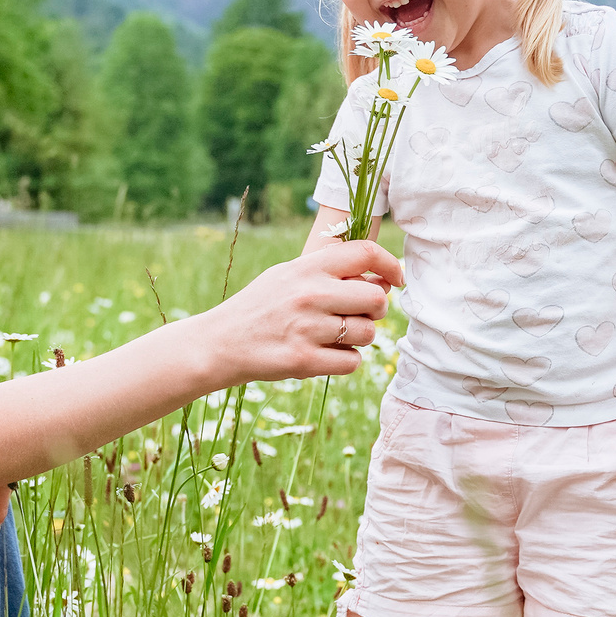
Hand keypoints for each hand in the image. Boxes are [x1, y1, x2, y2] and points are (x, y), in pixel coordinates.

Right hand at [210, 238, 403, 382]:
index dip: (390, 265)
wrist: (219, 342)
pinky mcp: (304, 361)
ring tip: (335, 336)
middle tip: (361, 315)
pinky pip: (352, 362)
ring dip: (360, 338)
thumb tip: (382, 281)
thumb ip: (330, 273)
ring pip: (367, 334)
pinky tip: (326, 355)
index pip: (365, 254)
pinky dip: (346, 360)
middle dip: (377, 310)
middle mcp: (310, 295)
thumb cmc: (259, 307)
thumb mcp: (287, 275)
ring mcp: (307, 329)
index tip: (395, 280)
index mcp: (307, 268)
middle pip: (376, 299)